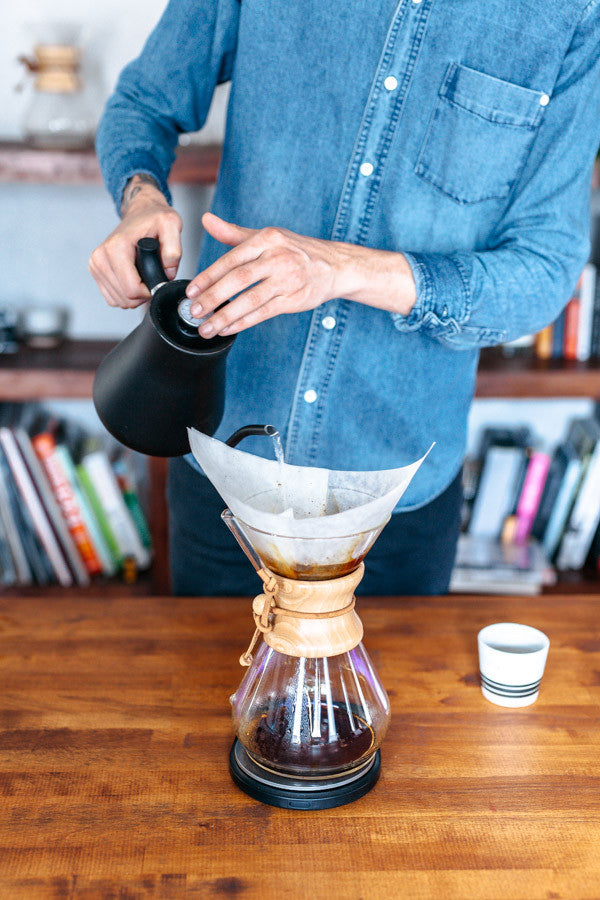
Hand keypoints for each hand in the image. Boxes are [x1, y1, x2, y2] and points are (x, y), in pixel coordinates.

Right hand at [89, 175, 181, 308]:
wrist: (140, 212)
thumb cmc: (154, 219)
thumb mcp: (171, 225)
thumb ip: (174, 249)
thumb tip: (168, 272)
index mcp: (116, 247)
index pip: (132, 290)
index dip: (149, 291)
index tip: (158, 279)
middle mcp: (101, 257)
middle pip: (125, 298)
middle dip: (143, 294)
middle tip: (152, 276)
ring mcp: (95, 265)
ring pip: (119, 301)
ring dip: (135, 295)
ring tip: (143, 275)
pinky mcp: (95, 271)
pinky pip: (112, 298)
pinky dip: (126, 295)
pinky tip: (134, 279)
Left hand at [187, 213, 416, 336]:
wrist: (334, 265)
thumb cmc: (295, 250)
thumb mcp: (267, 236)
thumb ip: (233, 233)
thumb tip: (205, 220)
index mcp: (267, 239)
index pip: (232, 258)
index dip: (209, 276)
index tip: (191, 291)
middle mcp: (277, 257)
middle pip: (239, 279)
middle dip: (213, 297)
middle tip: (193, 311)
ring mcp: (287, 280)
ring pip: (251, 299)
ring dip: (225, 315)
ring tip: (206, 327)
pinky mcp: (294, 299)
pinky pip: (264, 312)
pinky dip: (244, 322)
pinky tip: (227, 328)